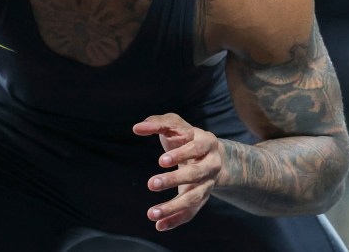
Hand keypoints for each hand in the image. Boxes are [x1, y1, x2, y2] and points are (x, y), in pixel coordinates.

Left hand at [132, 113, 224, 231]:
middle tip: (152, 184)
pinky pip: (191, 212)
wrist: (208, 153)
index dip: (180, 155)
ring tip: (151, 213)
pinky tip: (159, 225)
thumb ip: (156, 123)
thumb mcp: (174, 124)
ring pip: (194, 198)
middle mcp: (212, 164)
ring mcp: (209, 184)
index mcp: (207, 142)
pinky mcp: (202, 198)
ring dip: (173, 207)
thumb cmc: (185, 135)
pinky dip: (176, 220)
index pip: (195, 148)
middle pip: (196, 174)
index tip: (161, 161)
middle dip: (174, 180)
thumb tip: (136, 128)